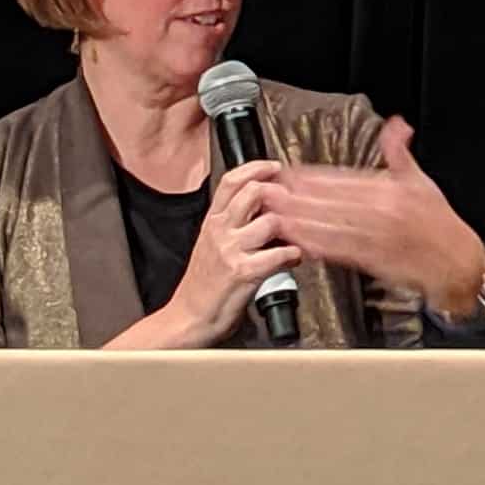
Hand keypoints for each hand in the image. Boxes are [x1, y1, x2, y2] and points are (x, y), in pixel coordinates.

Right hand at [163, 156, 299, 345]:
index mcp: (212, 222)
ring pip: (271, 221)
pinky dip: (294, 255)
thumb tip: (262, 205)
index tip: (275, 166)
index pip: (231, 181)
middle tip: (295, 201)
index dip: (256, 169)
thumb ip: (231, 222)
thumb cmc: (203, 285)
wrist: (188, 317)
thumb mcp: (210, 243)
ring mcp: (230, 250)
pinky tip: (293, 258)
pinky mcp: (243, 272)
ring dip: (292, 228)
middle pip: (254, 193)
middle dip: (280, 193)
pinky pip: (279, 254)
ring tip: (296, 237)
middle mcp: (220, 231)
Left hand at [257, 117, 484, 318]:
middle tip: (266, 193)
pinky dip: (317, 247)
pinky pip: (340, 252)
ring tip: (272, 218)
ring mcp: (376, 237)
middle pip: (329, 202)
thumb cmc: (440, 223)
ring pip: (330, 227)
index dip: (312, 176)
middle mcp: (381, 211)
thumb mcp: (422, 181)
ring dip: (299, 222)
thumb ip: (400, 153)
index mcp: (390, 189)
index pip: (342, 178)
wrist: (458, 262)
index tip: (288, 173)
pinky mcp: (374, 261)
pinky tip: (297, 242)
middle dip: (296, 198)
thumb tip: (397, 124)